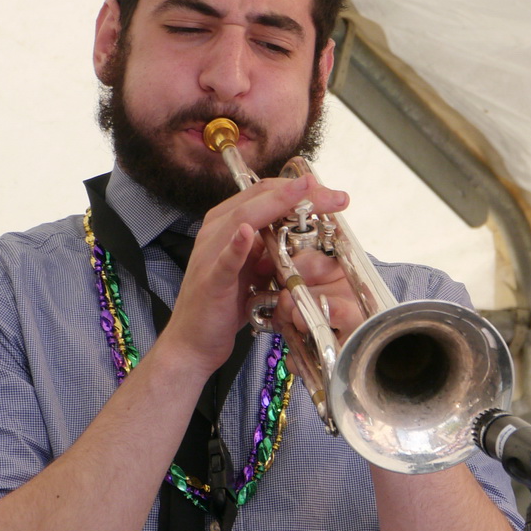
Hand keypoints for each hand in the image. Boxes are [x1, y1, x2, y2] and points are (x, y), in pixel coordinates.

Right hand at [157, 174, 348, 373]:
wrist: (194, 341)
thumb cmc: (224, 304)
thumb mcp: (253, 270)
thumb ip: (270, 250)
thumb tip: (301, 237)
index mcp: (227, 223)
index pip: (264, 193)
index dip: (299, 188)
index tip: (332, 194)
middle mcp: (216, 230)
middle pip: (259, 198)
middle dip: (299, 193)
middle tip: (337, 196)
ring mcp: (210, 253)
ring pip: (243, 218)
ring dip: (276, 205)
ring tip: (304, 194)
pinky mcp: (210, 280)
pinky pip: (225, 259)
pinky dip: (237, 245)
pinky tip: (247, 232)